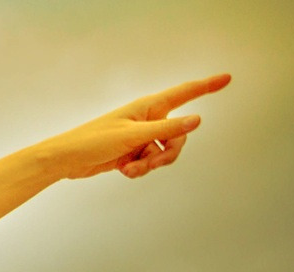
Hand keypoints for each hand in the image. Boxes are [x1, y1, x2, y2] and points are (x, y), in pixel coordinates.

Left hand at [42, 74, 229, 181]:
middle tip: (151, 163)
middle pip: (177, 136)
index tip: (227, 79)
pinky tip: (124, 170)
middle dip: (168, 154)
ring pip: (163, 153)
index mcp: (149, 107)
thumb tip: (196, 121)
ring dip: (151, 164)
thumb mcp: (133, 136)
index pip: (185, 93)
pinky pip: (148, 162)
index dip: (207, 86)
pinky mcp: (131, 152)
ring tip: (132, 168)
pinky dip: (140, 169)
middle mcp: (147, 119)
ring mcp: (139, 137)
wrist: (66, 160)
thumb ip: (166, 130)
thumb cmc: (93, 141)